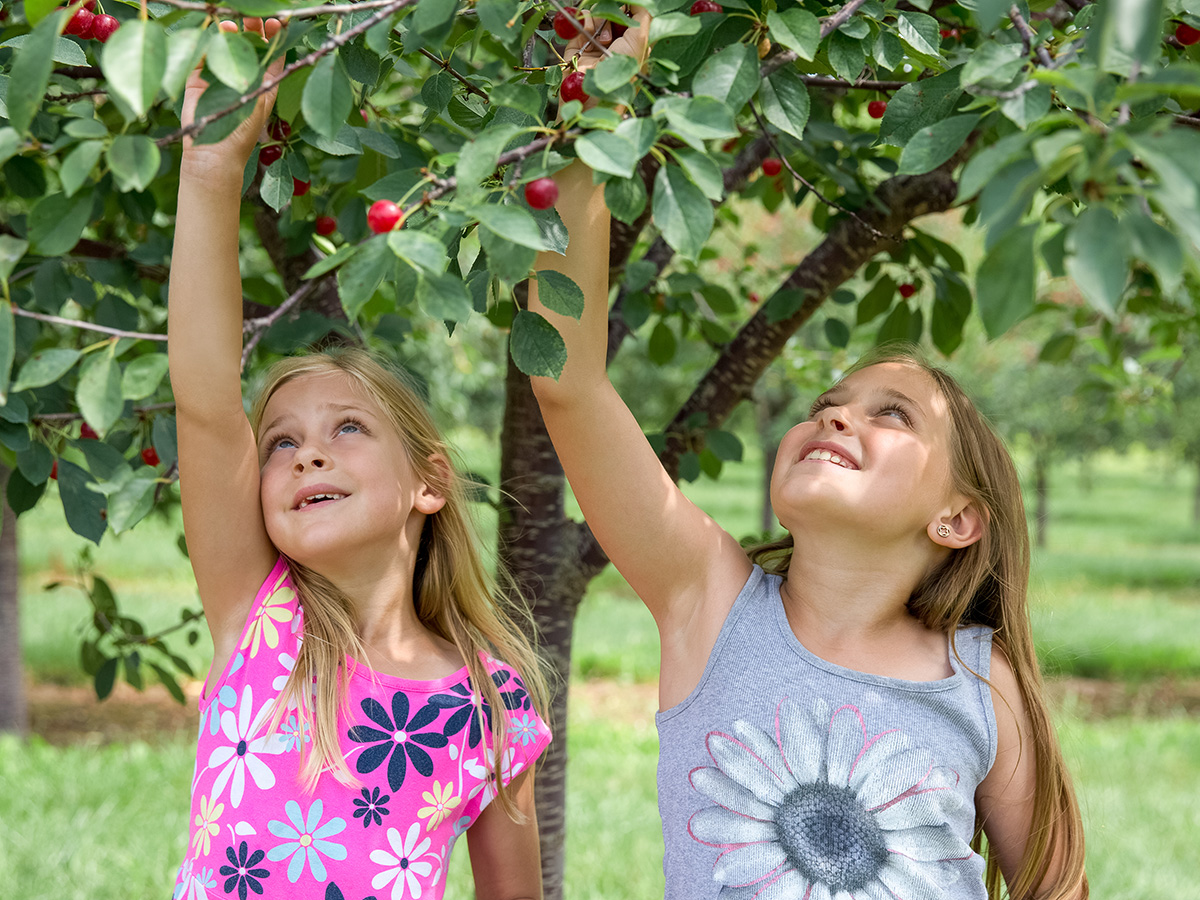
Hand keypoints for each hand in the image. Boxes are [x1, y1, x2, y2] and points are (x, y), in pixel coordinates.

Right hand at [180, 17, 284, 178]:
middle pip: (248, 44)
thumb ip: (266, 71)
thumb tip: (271, 41)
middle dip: (250, 28)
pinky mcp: (196, 79)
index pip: (272, 53)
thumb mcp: (261, 99)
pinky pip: (200, 54)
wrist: (213, 155)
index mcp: (264, 84)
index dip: (275, 35)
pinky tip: (211, 32)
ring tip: (230, 24)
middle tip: (251, 16)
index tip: (276, 20)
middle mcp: (242, 78)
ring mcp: (218, 77)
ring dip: (228, 32)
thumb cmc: (242, 131)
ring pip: (224, 45)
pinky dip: (206, 41)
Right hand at [563, 5, 650, 104]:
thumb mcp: (641, 42)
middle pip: (617, 10)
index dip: (630, 8)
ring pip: (600, 11)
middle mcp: (617, 40)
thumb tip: (638, 0)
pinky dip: (586, 21)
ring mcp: (597, 40)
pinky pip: (584, 18)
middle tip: (616, 27)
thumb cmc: (621, 74)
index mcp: (635, 42)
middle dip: (616, 14)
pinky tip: (588, 36)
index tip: (627, 5)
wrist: (592, 94)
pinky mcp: (580, 40)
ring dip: (602, 21)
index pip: (635, 15)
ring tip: (602, 40)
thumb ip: (643, 16)